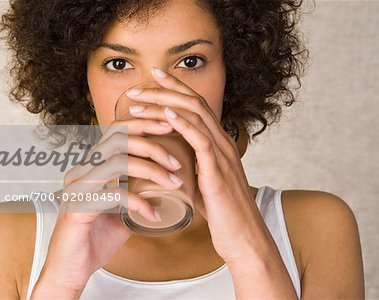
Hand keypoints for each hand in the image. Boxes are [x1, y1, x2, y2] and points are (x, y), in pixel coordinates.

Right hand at [33, 116, 184, 294]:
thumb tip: (166, 188)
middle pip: (118, 139)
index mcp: (91, 167)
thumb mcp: (122, 212)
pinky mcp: (79, 207)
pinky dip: (140, 202)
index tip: (170, 128)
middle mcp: (82, 171)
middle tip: (177, 161)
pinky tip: (155, 215)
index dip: (143, 124)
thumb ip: (138, 195)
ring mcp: (78, 188)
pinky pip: (114, 194)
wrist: (70, 270)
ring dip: (151, 170)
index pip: (116, 131)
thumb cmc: (95, 239)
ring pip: (117, 162)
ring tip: (173, 183)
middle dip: (151, 144)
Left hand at [124, 67, 272, 262]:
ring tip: (139, 101)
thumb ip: (191, 167)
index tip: (152, 78)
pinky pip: (201, 140)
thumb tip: (169, 161)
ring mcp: (222, 155)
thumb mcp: (203, 182)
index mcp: (218, 143)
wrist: (243, 237)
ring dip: (164, 104)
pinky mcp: (218, 171)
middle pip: (194, 103)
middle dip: (163, 90)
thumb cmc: (221, 212)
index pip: (197, 105)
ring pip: (196, 116)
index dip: (175, 87)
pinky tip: (166, 115)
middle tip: (135, 89)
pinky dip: (183, 124)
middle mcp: (223, 142)